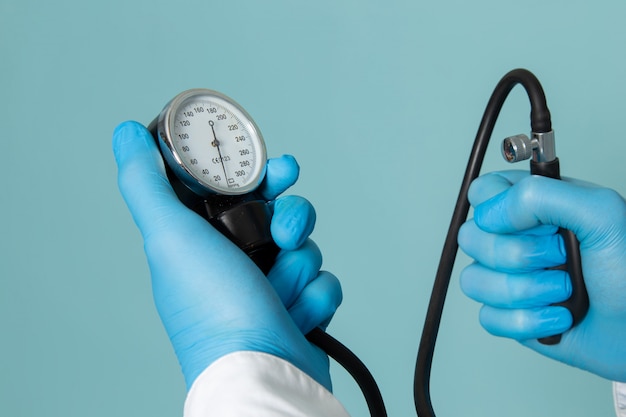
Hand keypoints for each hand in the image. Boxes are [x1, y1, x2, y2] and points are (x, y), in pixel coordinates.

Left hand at [112, 121, 341, 389]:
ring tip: (281, 291)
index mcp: (204, 240)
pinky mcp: (300, 310)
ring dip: (299, 268)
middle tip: (284, 233)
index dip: (261, 175)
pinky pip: (324, 282)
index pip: (238, 190)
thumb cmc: (214, 311)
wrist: (262, 372)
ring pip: (306, 247)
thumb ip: (146, 182)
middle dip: (292, 219)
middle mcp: (236, 262)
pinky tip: (296, 316)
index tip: (277, 171)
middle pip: (282, 213)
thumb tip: (126, 133)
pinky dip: (315, 299)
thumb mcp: (171, 236)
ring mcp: (270, 287)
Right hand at [458, 170, 625, 381]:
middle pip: (469, 237)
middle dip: (517, 256)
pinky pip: (487, 317)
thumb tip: (490, 213)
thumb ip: (541, 196)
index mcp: (534, 207)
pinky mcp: (510, 314)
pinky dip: (526, 322)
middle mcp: (516, 239)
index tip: (532, 225)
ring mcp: (510, 277)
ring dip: (525, 292)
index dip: (495, 209)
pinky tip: (557, 316)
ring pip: (473, 280)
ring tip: (563, 290)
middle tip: (560, 257)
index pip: (482, 192)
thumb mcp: (602, 215)